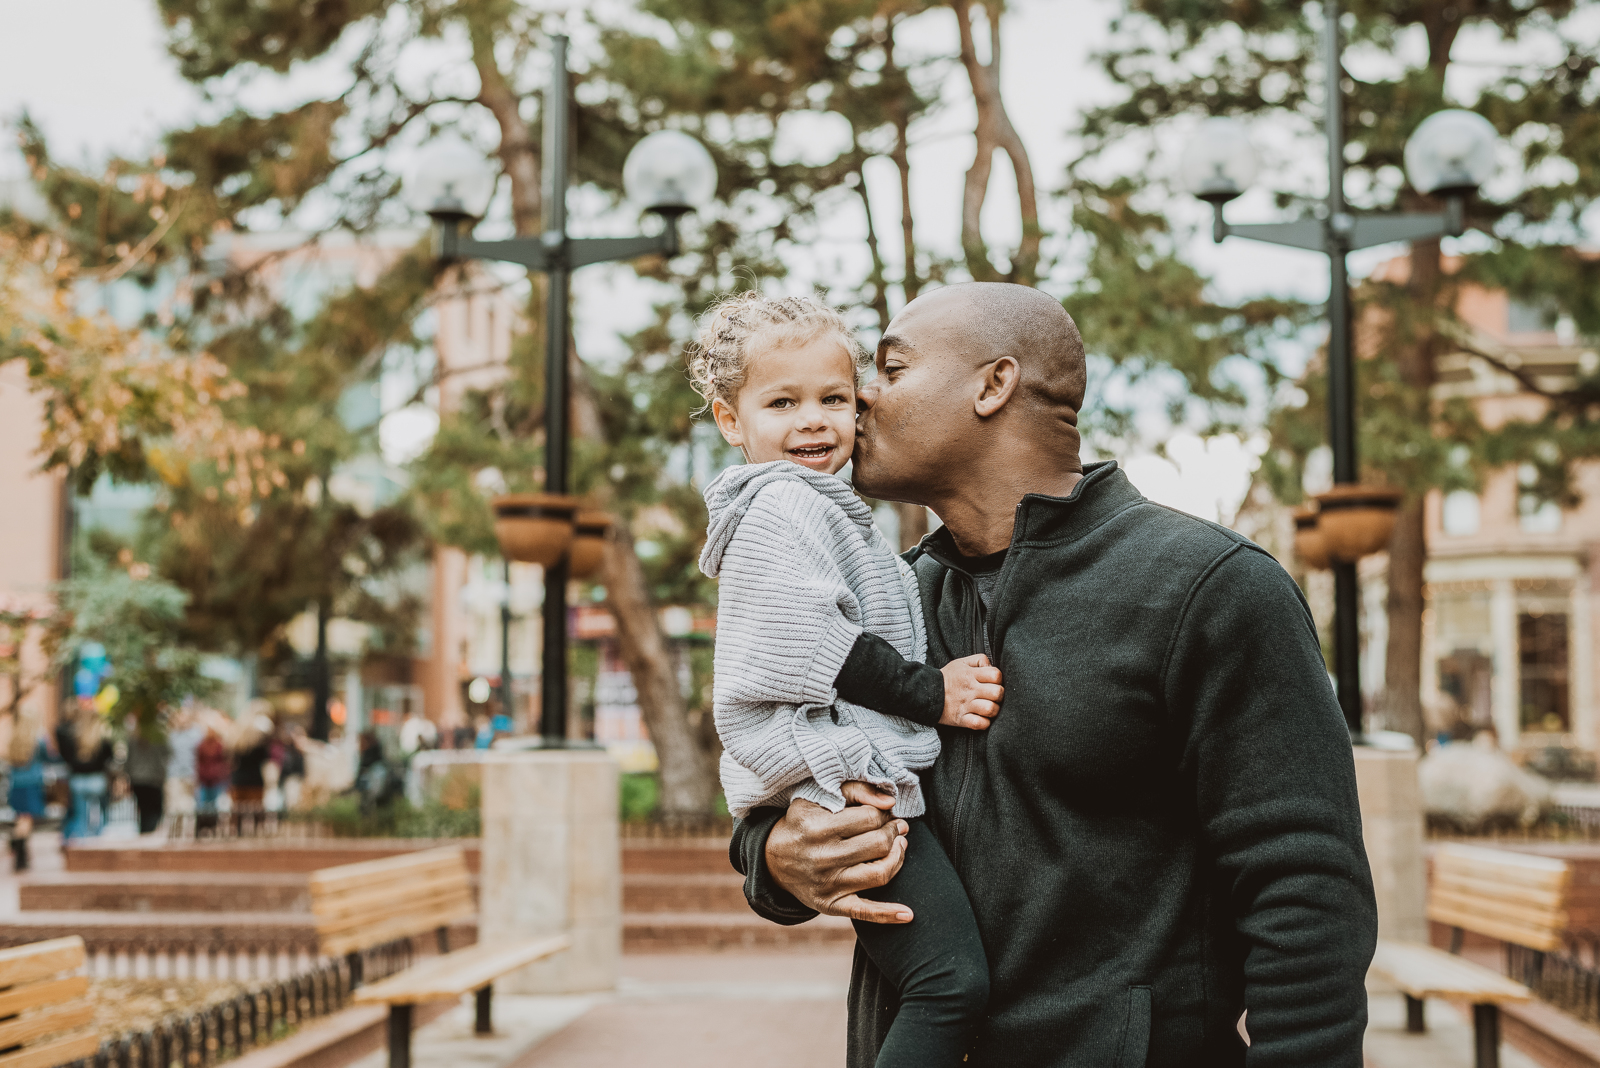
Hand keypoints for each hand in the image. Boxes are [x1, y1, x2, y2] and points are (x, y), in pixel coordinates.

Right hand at [765, 781, 911, 923]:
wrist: (773, 859)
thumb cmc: (802, 823)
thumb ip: (855, 790)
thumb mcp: (817, 798)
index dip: (883, 813)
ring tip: (900, 845)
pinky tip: (908, 914)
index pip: (870, 818)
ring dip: (898, 857)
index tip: (883, 812)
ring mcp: (828, 884)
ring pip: (880, 873)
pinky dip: (889, 915)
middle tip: (896, 826)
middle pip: (879, 844)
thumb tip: (890, 802)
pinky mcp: (831, 905)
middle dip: (894, 832)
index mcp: (818, 828)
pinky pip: (865, 912)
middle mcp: (822, 858)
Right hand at [940, 654, 1002, 729]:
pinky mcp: (960, 719)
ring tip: (988, 708)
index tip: (993, 683)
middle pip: (997, 693)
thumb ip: (979, 660)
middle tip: (993, 696)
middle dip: (999, 695)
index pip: (996, 675)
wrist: (924, 693)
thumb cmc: (946, 678)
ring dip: (993, 710)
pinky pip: (979, 724)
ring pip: (990, 709)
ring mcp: (965, 705)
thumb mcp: (961, 663)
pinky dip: (984, 723)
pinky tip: (981, 718)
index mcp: (970, 675)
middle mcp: (969, 690)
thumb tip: (992, 666)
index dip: (998, 679)